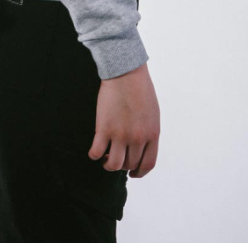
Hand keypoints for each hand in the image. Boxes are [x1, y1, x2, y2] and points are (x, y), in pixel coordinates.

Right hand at [88, 62, 159, 177]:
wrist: (125, 73)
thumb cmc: (140, 88)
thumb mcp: (152, 113)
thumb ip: (148, 131)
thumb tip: (142, 146)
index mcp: (152, 134)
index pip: (147, 164)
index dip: (139, 173)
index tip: (133, 174)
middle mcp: (137, 138)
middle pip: (130, 164)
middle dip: (123, 165)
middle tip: (116, 158)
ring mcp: (120, 135)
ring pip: (114, 164)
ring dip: (109, 165)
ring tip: (105, 158)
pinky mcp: (104, 128)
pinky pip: (97, 152)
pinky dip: (94, 155)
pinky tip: (95, 151)